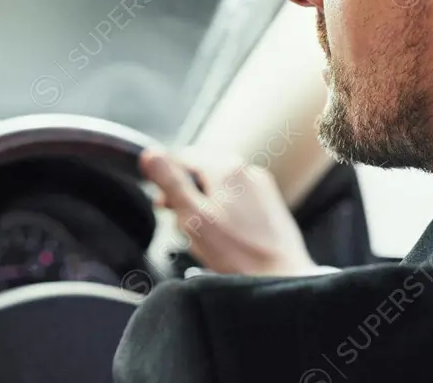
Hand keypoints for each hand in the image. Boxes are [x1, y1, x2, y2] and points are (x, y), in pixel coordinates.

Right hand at [140, 149, 318, 275]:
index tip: (163, 202)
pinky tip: (223, 238)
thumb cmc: (238, 254)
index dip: (167, 179)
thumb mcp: (193, 217)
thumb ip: (170, 182)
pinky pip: (238, 200)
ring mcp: (261, 187)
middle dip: (187, 194)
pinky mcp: (270, 205)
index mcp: (227, 167)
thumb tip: (150, 154)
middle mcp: (247, 170)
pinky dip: (224, 213)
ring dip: (204, 205)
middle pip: (203, 171)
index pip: (183, 157)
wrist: (281, 277)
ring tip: (202, 235)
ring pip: (220, 187)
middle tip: (179, 221)